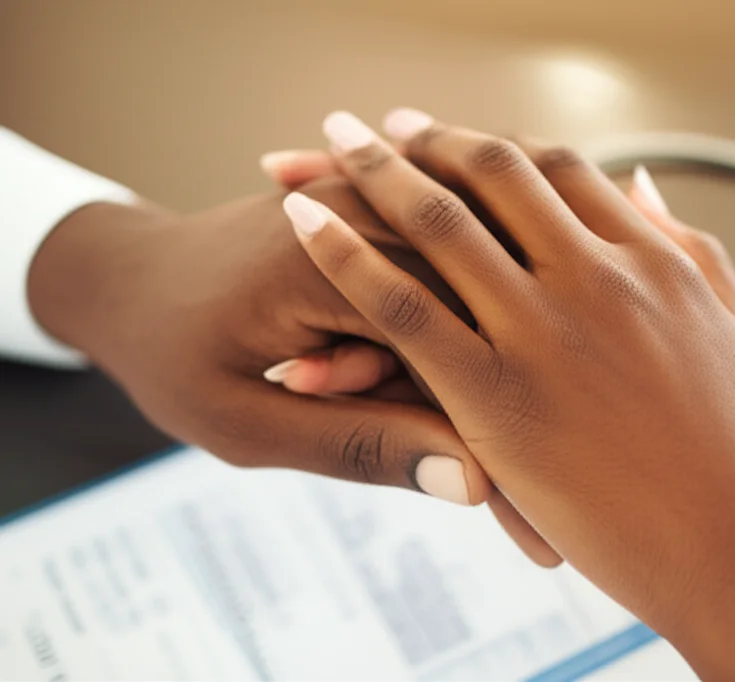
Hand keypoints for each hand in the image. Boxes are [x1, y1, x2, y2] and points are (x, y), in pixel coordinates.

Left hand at [26, 176, 559, 565]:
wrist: (130, 279)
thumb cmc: (174, 354)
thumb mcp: (246, 422)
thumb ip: (358, 444)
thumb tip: (473, 483)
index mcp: (325, 261)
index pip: (454, 347)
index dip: (506, 439)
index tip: (542, 524)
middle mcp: (364, 212)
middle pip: (481, 315)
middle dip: (518, 413)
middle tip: (549, 519)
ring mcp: (376, 204)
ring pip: (478, 292)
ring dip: (493, 371)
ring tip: (509, 462)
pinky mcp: (382, 214)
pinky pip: (451, 273)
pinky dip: (462, 332)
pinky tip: (433, 388)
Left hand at [254, 154, 734, 389]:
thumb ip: (692, 250)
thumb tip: (641, 183)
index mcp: (659, 261)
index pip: (562, 167)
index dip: (497, 143)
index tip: (455, 136)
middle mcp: (601, 279)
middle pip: (495, 174)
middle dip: (429, 139)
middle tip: (382, 125)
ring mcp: (548, 336)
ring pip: (441, 224)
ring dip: (375, 171)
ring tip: (333, 145)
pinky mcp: (500, 401)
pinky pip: (404, 310)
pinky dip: (345, 257)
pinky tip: (306, 226)